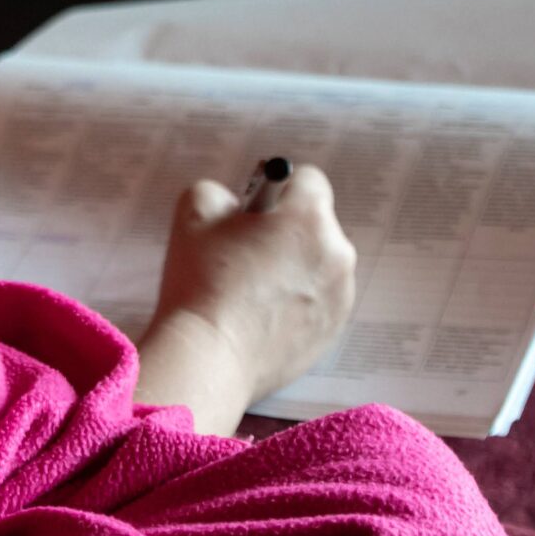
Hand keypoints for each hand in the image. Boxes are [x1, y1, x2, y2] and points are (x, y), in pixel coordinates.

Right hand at [133, 168, 357, 434]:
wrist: (210, 356)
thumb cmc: (201, 282)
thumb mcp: (193, 212)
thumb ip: (218, 192)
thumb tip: (235, 205)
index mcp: (308, 216)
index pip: (307, 179)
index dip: (277, 189)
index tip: (255, 212)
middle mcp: (337, 252)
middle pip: (315, 225)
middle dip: (286, 232)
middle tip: (246, 256)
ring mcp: (341, 295)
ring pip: (319, 265)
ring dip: (295, 269)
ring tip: (253, 293)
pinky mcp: (334, 330)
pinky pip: (320, 302)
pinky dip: (299, 304)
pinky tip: (263, 318)